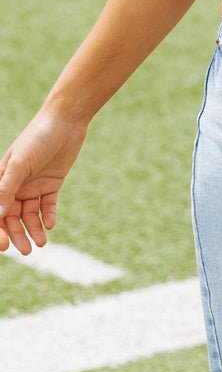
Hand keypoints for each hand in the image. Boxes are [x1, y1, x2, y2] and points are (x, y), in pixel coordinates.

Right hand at [0, 110, 90, 254]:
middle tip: (26, 251)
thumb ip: (7, 189)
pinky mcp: (52, 183)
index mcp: (2, 179)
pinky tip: (50, 224)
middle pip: (12, 217)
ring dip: (34, 230)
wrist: (66, 120)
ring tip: (42, 244)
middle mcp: (16, 185)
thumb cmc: (37, 137)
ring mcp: (34, 185)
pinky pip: (47, 206)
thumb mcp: (20, 163)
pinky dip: (48, 217)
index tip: (4, 246)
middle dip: (17, 235)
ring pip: (30, 215)